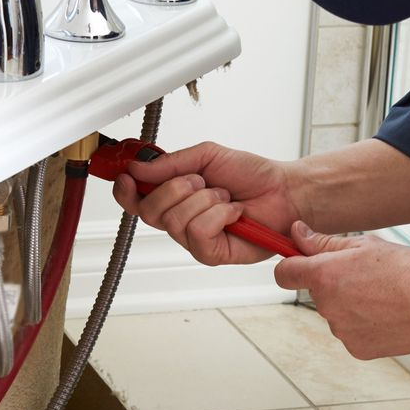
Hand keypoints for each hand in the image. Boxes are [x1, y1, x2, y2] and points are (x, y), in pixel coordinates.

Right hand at [113, 142, 303, 265]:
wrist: (284, 192)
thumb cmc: (251, 175)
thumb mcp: (207, 156)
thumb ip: (171, 163)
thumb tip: (138, 168)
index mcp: (173, 197)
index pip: (135, 201)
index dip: (125, 191)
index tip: (127, 176)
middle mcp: (179, 220)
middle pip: (150, 211)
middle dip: (176, 188)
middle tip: (201, 181)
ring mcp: (194, 240)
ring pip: (175, 220)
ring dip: (204, 200)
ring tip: (225, 196)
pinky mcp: (211, 253)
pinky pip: (198, 232)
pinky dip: (219, 215)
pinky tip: (234, 213)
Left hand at [272, 224, 409, 358]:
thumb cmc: (408, 272)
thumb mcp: (365, 245)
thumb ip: (324, 243)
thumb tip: (298, 235)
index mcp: (324, 276)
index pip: (285, 273)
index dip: (292, 265)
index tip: (301, 260)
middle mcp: (327, 307)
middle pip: (318, 292)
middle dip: (334, 283)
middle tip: (366, 274)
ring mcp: (342, 331)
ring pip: (337, 313)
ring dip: (351, 304)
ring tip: (384, 295)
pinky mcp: (358, 349)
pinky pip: (353, 332)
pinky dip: (365, 324)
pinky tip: (388, 313)